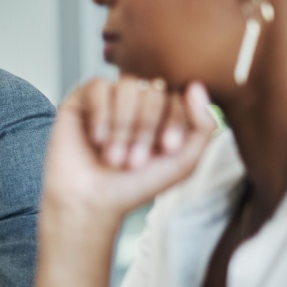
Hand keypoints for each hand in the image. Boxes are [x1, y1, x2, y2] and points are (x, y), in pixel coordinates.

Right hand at [44, 76, 216, 223]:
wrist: (92, 201)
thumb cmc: (135, 185)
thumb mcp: (183, 162)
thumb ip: (203, 126)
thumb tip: (196, 85)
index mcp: (164, 111)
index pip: (180, 92)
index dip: (175, 119)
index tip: (166, 148)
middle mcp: (139, 100)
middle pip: (154, 88)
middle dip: (146, 127)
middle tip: (133, 161)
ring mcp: (111, 96)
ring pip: (128, 85)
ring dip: (124, 125)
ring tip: (113, 156)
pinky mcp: (83, 98)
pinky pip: (100, 86)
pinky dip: (101, 115)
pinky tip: (97, 139)